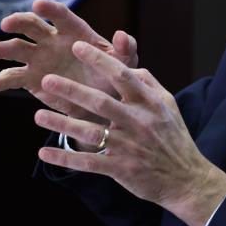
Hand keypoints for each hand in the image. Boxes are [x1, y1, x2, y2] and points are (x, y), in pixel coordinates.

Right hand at [0, 0, 137, 130]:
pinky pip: (11, 77)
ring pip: (17, 49)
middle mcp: (53, 41)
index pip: (62, 15)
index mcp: (75, 32)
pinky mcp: (31, 79)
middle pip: (32, 26)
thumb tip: (122, 34)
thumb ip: (125, 49)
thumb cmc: (114, 77)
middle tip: (7, 24)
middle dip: (19, 22)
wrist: (101, 104)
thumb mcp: (124, 64)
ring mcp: (39, 59)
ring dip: (2, 48)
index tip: (39, 4)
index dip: (51, 8)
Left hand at [34, 41, 225, 225]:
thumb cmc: (175, 138)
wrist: (187, 178)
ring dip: (62, 124)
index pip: (122, 75)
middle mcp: (139, 122)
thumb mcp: (169, 105)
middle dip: (72, 91)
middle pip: (100, 102)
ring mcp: (129, 147)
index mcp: (149, 103)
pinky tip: (44, 153)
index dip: (100, 60)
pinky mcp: (121, 169)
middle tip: (47, 81)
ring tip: (38, 115)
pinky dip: (65, 158)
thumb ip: (149, 83)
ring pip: (90, 132)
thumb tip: (131, 67)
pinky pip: (89, 163)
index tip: (78, 46)